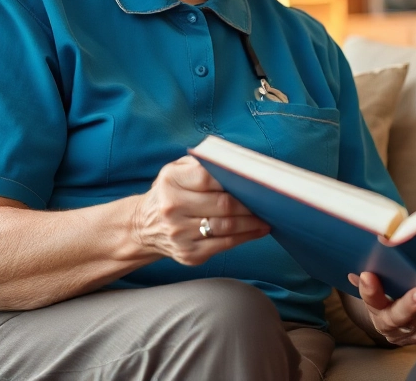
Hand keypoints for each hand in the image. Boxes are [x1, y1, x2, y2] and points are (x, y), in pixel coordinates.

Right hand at [132, 156, 269, 265]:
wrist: (144, 226)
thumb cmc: (171, 192)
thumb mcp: (177, 170)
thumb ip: (203, 163)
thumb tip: (240, 164)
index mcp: (171, 182)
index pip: (209, 178)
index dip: (236, 179)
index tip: (256, 180)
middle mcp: (172, 208)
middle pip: (223, 204)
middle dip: (251, 202)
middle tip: (271, 199)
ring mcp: (179, 234)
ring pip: (227, 227)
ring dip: (253, 222)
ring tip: (269, 215)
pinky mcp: (188, 254)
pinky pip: (225, 244)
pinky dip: (246, 236)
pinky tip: (259, 229)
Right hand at [349, 271, 415, 345]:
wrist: (394, 320)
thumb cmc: (389, 292)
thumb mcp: (379, 281)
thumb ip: (375, 268)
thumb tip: (377, 242)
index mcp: (376, 309)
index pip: (370, 300)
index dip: (370, 290)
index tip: (368, 275)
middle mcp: (390, 325)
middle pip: (398, 318)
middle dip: (410, 306)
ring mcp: (409, 335)